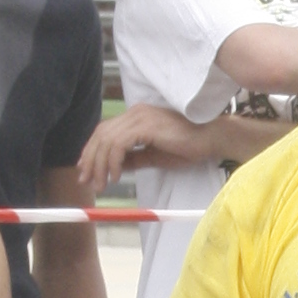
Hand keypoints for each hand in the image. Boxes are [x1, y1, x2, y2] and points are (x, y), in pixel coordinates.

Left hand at [76, 104, 199, 192]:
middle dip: (90, 159)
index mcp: (136, 117)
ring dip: (100, 165)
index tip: (87, 171)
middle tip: (86, 181)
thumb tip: (117, 167)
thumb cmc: (189, 147)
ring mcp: (139, 117)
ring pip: (107, 140)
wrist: (210, 139)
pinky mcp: (145, 126)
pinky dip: (114, 161)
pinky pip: (119, 144)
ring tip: (101, 185)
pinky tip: (116, 176)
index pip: (105, 131)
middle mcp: (134, 113)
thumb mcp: (155, 155)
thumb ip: (135, 158)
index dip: (92, 151)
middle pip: (101, 134)